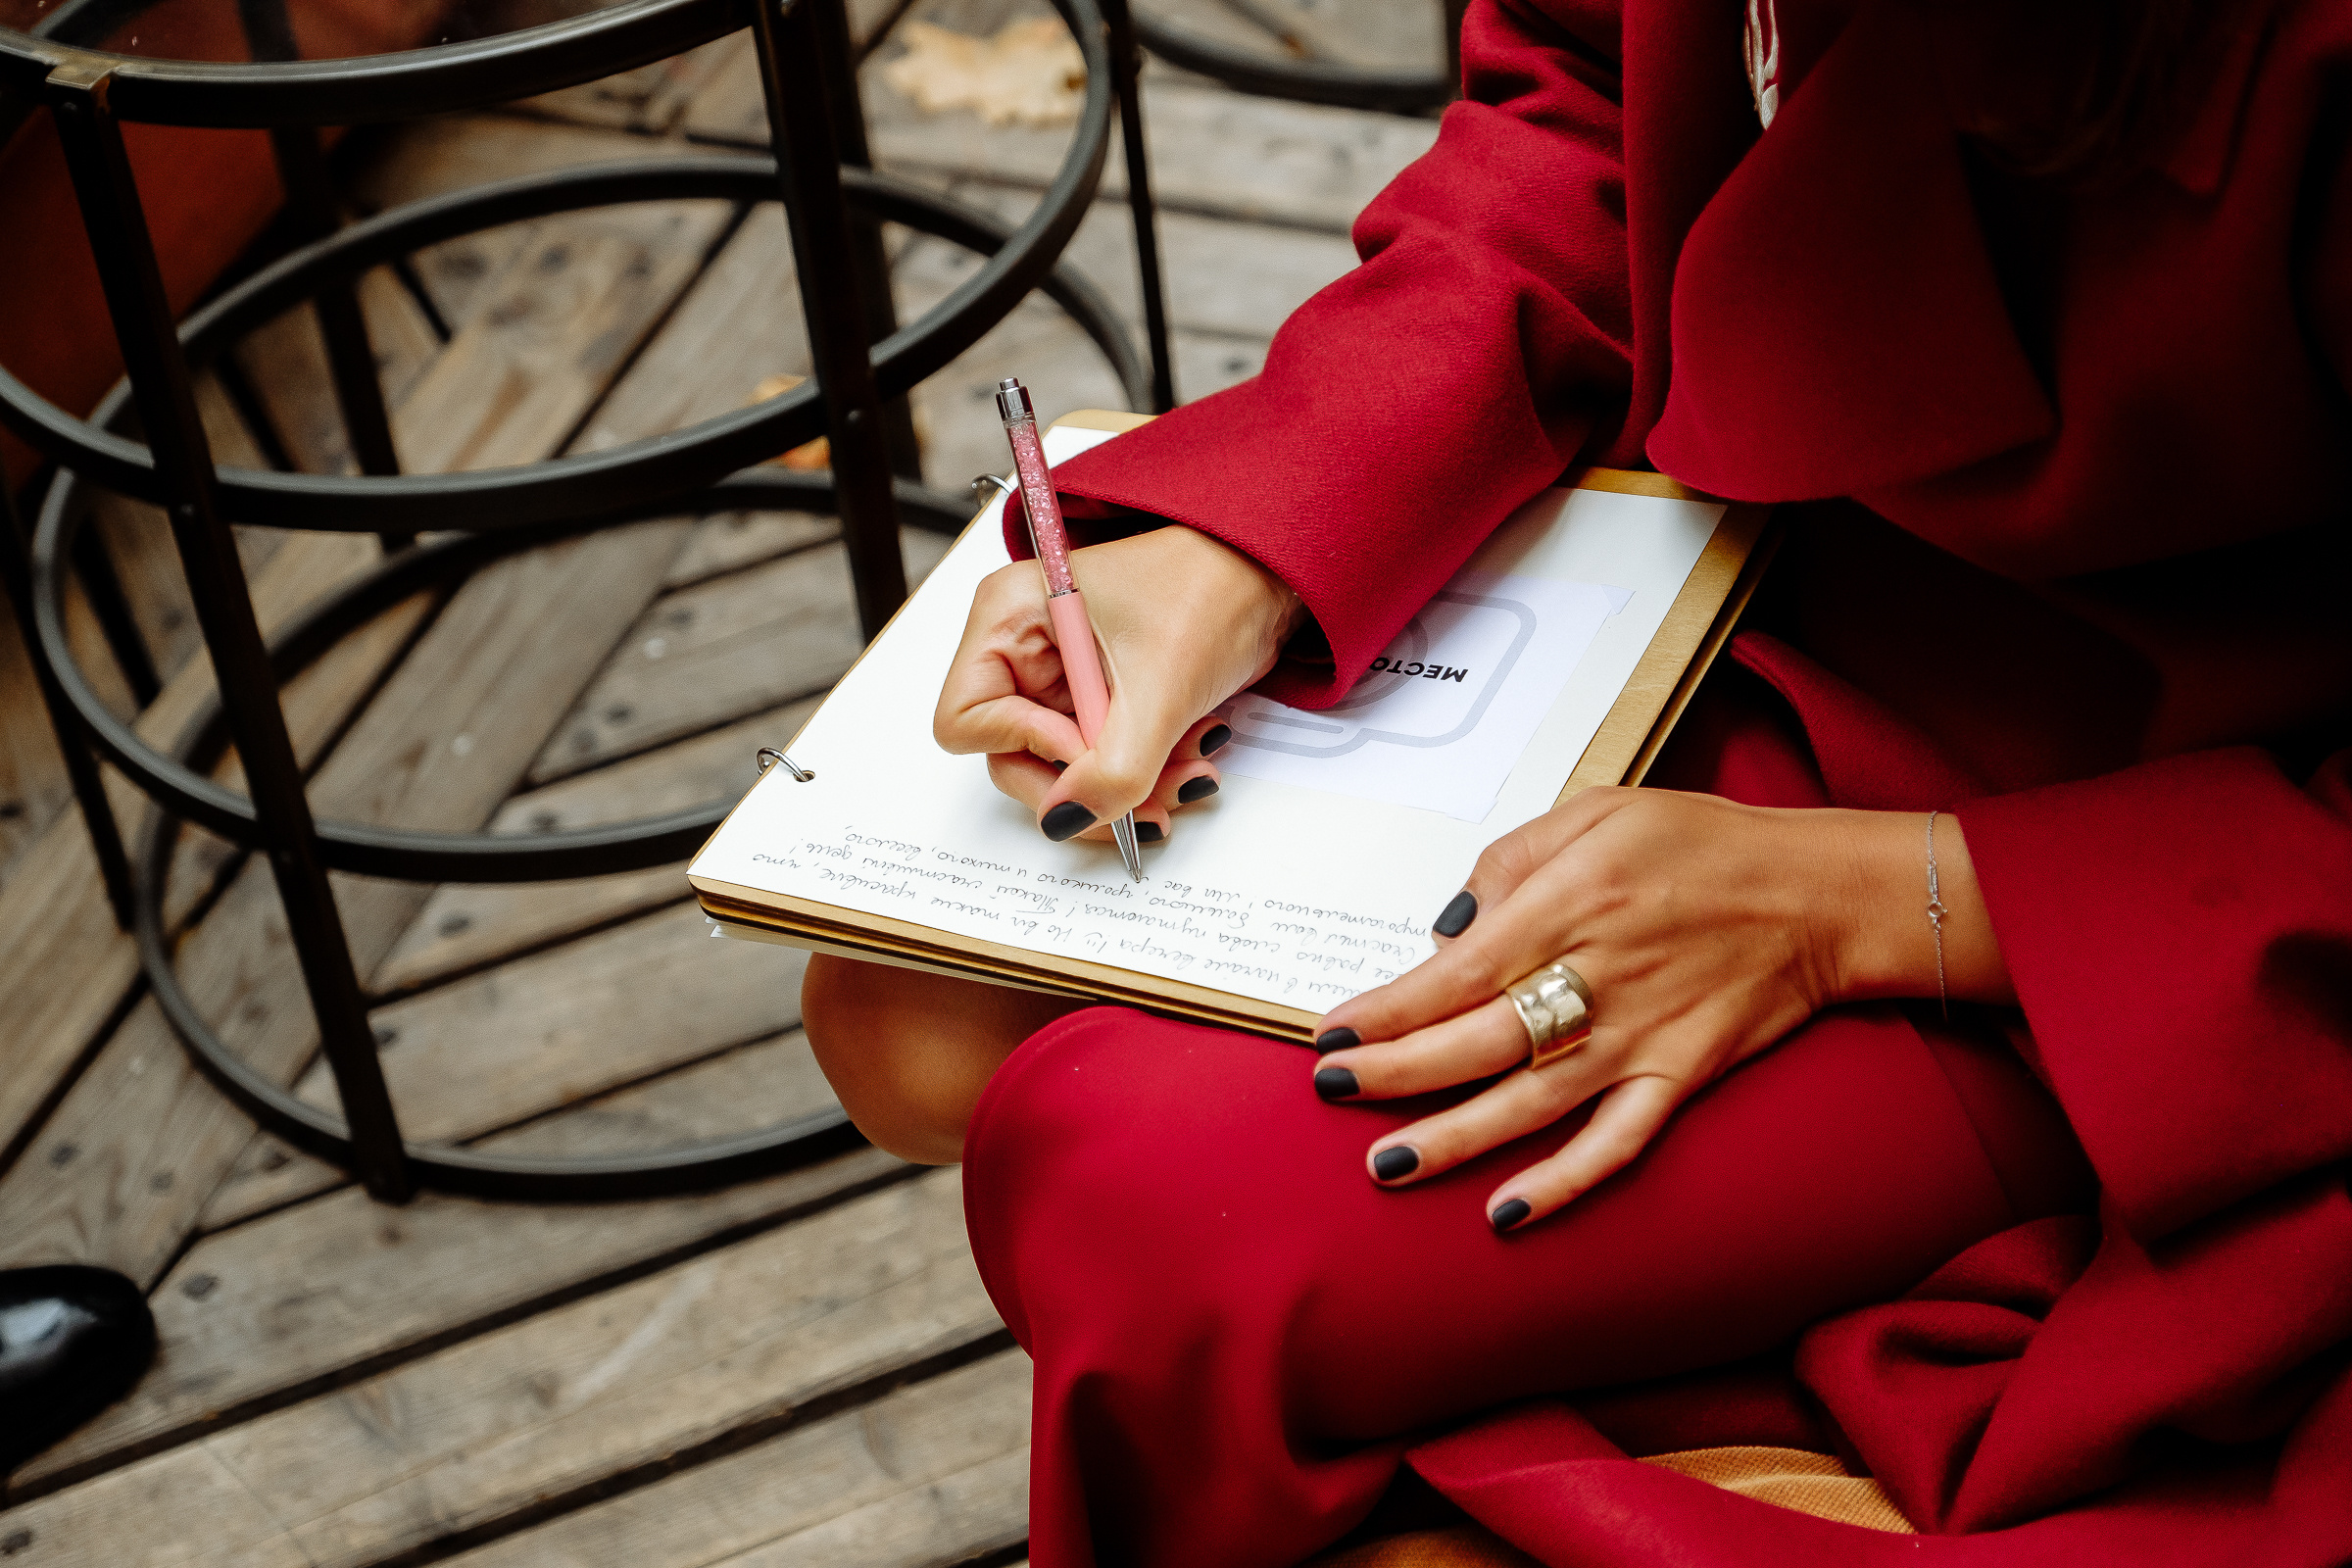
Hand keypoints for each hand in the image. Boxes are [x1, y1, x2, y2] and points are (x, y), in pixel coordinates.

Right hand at [934, 526, 1302, 841]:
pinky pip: (1104, 763)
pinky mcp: (1099, 701)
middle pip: (1015, 757)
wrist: (1269, 578)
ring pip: (1068, 771)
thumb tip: (1067, 821)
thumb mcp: (1161, 686)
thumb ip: (1114, 767)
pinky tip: (1195, 749)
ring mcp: (1061, 678)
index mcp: (1009, 617)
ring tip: (1193, 768)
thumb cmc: (1210, 588)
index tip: (1091, 749)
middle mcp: (1024, 649)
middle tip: (1150, 799)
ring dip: (1131, 785)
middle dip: (1089, 785)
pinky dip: (1149, 771)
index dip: (1026, 747)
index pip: (966, 720)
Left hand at [1310, 789, 2011, 1230]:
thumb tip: (1446, 932)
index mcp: (1572, 902)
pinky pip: (1616, 1144)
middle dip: (1394, 1071)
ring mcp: (1641, 1037)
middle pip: (1476, 1041)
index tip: (1334, 1032)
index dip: (1388, 1008)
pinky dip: (1564, 1183)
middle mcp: (1599, 977)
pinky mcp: (1680, 1077)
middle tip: (1331, 1089)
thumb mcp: (1597, 808)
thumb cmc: (1701, 842)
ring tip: (1385, 1165)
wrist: (1816, 891)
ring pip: (1529, 1102)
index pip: (1455, 972)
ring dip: (1453, 1139)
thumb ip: (1510, 862)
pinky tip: (1508, 1213)